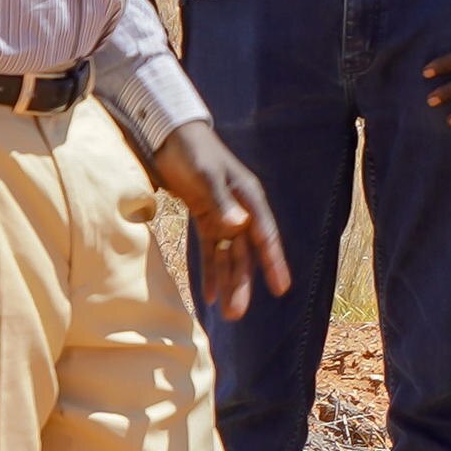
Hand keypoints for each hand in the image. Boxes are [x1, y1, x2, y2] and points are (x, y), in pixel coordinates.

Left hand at [148, 123, 291, 320]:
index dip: (273, 263)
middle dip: (242, 284)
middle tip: (238, 315)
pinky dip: (210, 271)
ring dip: (227, 283)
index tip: (281, 288)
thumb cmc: (192, 150)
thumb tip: (238, 227)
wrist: (169, 135)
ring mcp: (224, 216)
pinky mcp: (206, 218)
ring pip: (229, 256)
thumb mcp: (205, 174)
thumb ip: (221, 201)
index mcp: (248, 198)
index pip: (264, 236)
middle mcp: (241, 211)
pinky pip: (211, 250)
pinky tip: (208, 295)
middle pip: (245, 254)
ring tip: (227, 313)